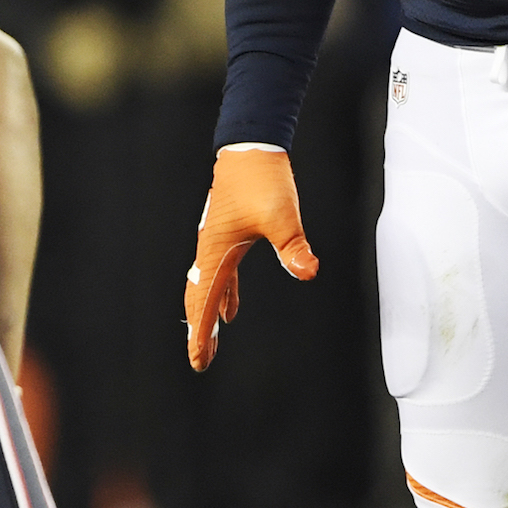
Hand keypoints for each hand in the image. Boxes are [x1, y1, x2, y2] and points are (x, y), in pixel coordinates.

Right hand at [185, 145, 317, 370]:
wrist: (251, 147)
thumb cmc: (263, 180)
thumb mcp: (282, 216)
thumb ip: (294, 247)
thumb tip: (308, 272)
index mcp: (216, 250)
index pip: (204, 300)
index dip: (200, 331)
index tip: (198, 359)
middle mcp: (210, 249)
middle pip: (198, 298)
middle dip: (199, 329)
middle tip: (201, 360)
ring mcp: (216, 243)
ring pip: (207, 288)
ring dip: (208, 314)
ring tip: (211, 341)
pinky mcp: (227, 236)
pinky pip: (221, 275)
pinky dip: (224, 295)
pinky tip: (231, 311)